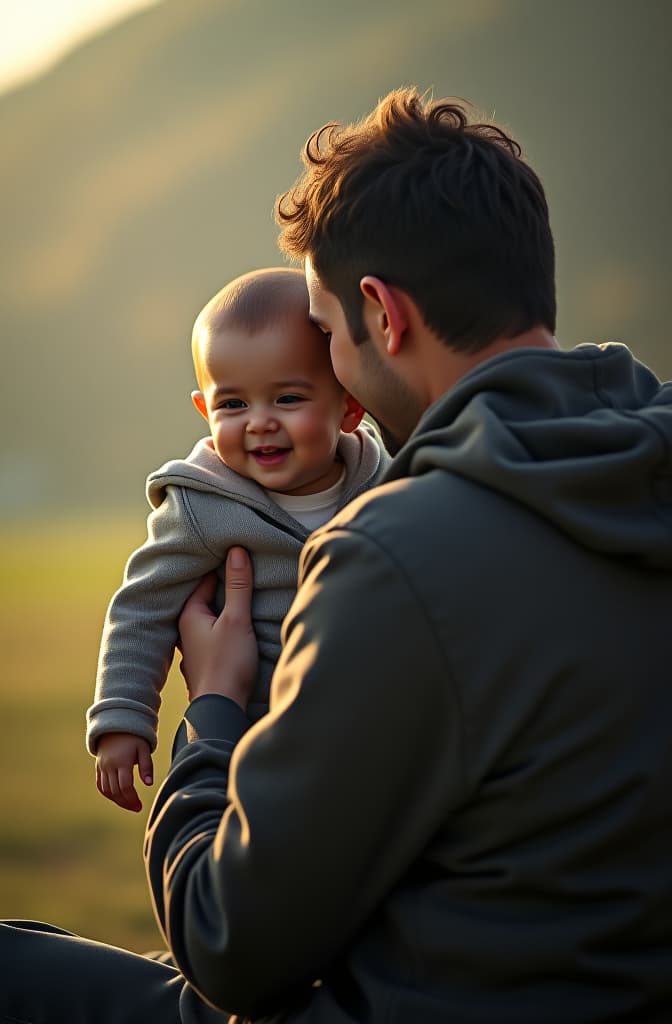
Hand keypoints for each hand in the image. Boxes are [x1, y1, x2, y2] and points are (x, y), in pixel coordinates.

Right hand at [96, 732, 152, 812]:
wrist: (116, 726)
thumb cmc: (134, 737)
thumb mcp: (144, 749)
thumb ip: (147, 766)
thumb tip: (149, 784)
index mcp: (122, 761)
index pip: (125, 786)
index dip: (132, 799)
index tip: (139, 806)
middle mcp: (109, 765)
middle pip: (115, 791)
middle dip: (126, 802)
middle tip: (136, 808)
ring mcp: (102, 767)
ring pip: (107, 790)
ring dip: (117, 800)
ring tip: (129, 804)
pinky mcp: (98, 767)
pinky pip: (101, 785)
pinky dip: (108, 794)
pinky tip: (118, 798)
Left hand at [178, 547, 257, 709]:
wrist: (221, 710)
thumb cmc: (227, 664)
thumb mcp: (236, 619)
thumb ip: (238, 586)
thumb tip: (236, 551)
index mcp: (189, 616)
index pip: (205, 580)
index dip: (223, 568)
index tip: (239, 556)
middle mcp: (186, 631)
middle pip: (207, 600)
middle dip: (224, 589)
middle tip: (245, 573)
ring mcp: (195, 649)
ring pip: (211, 620)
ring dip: (225, 611)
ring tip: (245, 599)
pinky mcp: (207, 664)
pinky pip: (215, 636)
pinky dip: (225, 628)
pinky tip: (239, 629)